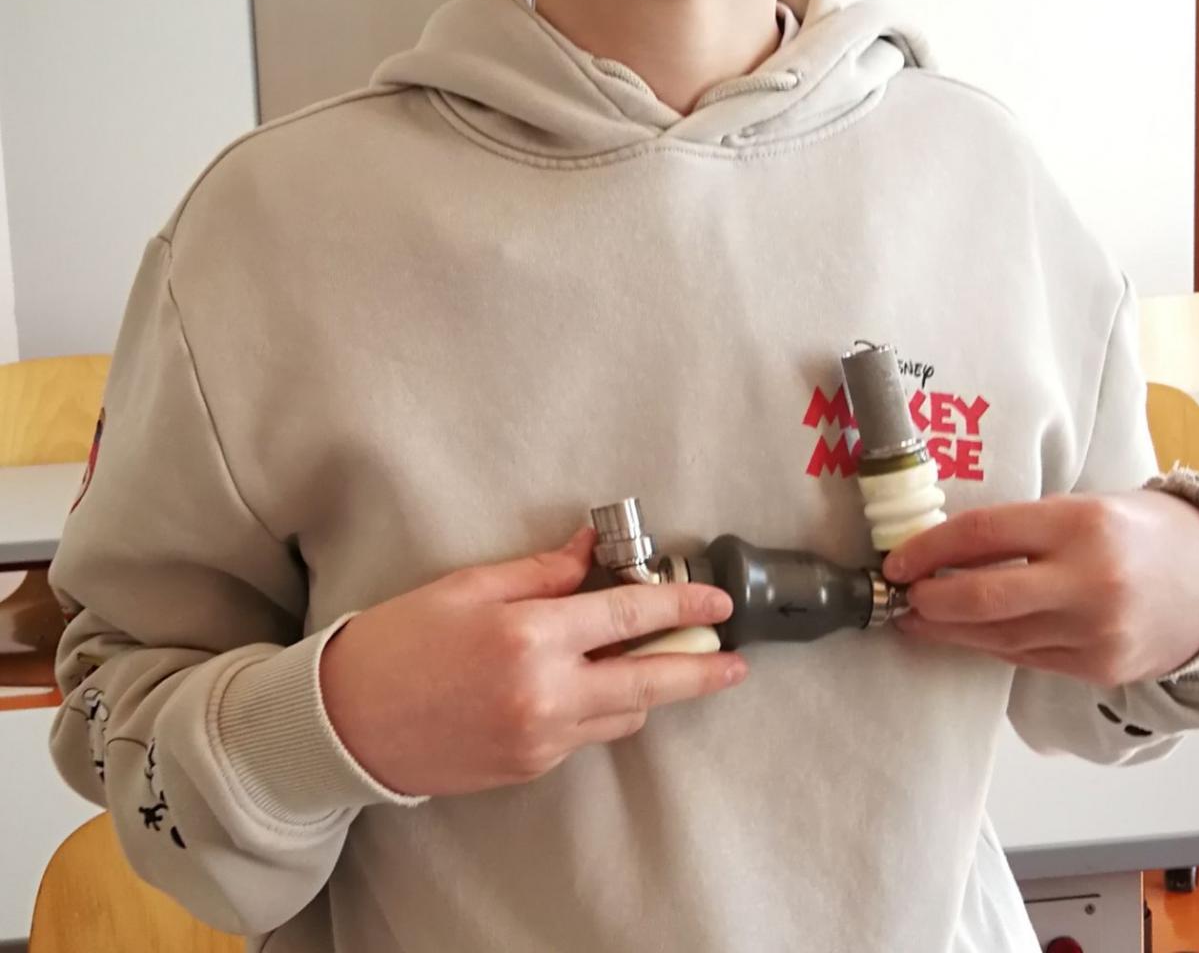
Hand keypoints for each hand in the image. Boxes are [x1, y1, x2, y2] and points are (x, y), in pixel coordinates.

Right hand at [321, 528, 744, 796]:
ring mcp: (541, 738)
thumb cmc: (397, 643)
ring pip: (624, 715)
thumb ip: (541, 572)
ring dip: (650, 688)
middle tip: (736, 663)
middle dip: (702, 670)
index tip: (717, 601)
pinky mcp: (531, 767)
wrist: (345, 724)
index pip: (629, 614)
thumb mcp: (468, 587)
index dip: (681, 603)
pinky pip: (586, 736)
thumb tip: (590, 550)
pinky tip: (595, 687)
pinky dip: (601, 710)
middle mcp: (546, 692)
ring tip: (664, 663)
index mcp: (530, 636)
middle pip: (650, 680)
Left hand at [884, 492, 1198, 686]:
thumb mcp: (1081, 508)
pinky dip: (986, 645)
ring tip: (917, 618)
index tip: (897, 561)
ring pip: (995, 637)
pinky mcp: (1099, 667)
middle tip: (900, 596)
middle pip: (980, 598)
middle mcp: (1089, 580)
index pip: (980, 534)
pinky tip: (962, 634)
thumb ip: (1017, 528)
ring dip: (946, 630)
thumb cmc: (1136, 534)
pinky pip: (1022, 657)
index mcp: (1081, 523)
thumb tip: (937, 550)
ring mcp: (1096, 631)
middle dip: (927, 600)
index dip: (926, 549)